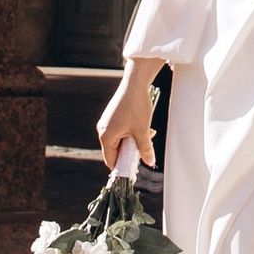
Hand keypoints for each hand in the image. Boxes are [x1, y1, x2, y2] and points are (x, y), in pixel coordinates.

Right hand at [96, 59, 159, 175]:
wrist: (135, 83)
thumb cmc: (136, 106)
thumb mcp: (142, 131)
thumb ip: (145, 149)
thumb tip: (149, 162)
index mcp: (106, 136)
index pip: (111, 160)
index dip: (122, 167)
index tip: (134, 171)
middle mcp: (103, 130)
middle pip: (115, 151)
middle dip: (131, 152)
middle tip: (145, 151)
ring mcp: (107, 122)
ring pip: (120, 140)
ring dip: (133, 141)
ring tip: (148, 135)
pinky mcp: (112, 116)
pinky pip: (120, 131)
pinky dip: (131, 133)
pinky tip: (143, 127)